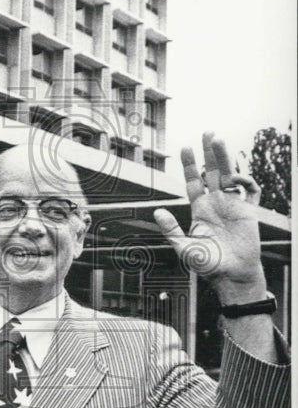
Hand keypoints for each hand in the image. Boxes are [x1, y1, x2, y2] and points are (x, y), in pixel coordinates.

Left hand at [154, 132, 265, 301]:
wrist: (233, 275)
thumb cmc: (209, 265)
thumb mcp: (185, 248)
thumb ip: (171, 230)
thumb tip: (157, 211)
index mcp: (200, 210)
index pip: (193, 182)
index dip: (189, 165)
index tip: (185, 147)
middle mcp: (216, 204)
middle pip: (211, 172)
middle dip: (208, 153)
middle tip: (207, 132)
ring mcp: (232, 205)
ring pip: (228, 175)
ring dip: (224, 157)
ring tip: (219, 139)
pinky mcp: (249, 211)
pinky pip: (250, 190)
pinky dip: (246, 181)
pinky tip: (236, 179)